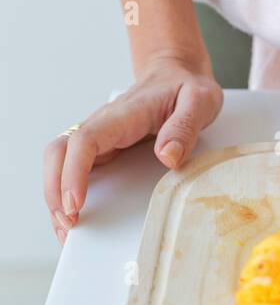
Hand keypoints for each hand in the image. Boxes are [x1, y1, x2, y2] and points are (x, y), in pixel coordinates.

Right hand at [43, 53, 223, 244]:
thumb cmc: (186, 87)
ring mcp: (99, 137)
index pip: (85, 140)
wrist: (177, 74)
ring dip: (55, 195)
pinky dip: (66, 193)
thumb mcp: (200, 100)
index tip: (76, 203)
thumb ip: (185, 125)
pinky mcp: (102, 148)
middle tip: (69, 225)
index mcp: (123, 114)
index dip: (74, 172)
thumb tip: (168, 156)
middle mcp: (102, 125)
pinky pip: (73, 168)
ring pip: (59, 162)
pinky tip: (75, 217)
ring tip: (68, 230)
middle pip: (59, 152)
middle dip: (55, 190)